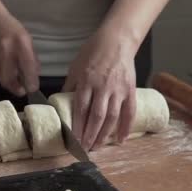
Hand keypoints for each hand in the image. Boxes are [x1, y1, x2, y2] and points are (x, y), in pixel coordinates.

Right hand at [0, 12, 39, 95]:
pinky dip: (3, 79)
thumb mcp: (27, 40)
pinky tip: (6, 73)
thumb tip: (35, 76)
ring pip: (3, 80)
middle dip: (18, 88)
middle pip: (11, 77)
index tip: (33, 89)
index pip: (27, 66)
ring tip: (16, 83)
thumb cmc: (13, 30)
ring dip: (11, 85)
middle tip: (23, 91)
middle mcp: (7, 50)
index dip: (31, 81)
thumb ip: (32, 58)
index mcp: (21, 43)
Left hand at [63, 26, 137, 150]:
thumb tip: (61, 103)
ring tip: (97, 147)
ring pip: (112, 117)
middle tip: (84, 150)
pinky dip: (126, 127)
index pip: (81, 109)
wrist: (117, 40)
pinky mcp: (130, 90)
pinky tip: (120, 139)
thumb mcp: (75, 66)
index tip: (73, 140)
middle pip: (96, 116)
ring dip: (104, 135)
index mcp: (87, 81)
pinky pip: (130, 112)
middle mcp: (103, 87)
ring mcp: (118, 90)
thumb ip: (70, 86)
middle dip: (89, 135)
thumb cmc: (93, 52)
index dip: (77, 127)